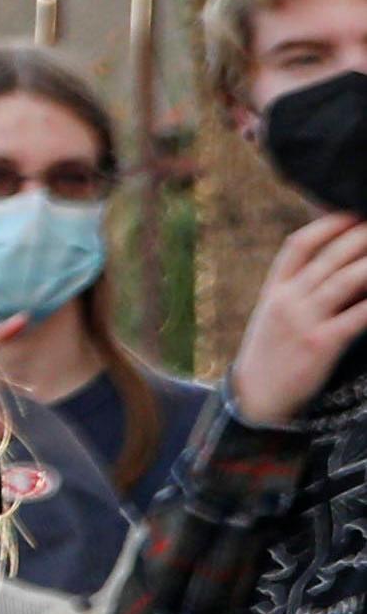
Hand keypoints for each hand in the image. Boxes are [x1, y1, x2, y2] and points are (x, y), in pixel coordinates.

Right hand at [238, 213, 366, 425]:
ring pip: (345, 281)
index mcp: (274, 291)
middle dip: (360, 237)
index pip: (299, 246)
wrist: (256, 399)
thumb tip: (333, 268)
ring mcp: (303, 321)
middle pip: (329, 258)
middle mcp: (287, 301)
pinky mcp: (320, 344)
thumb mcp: (272, 318)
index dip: (328, 226)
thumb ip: (296, 291)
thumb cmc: (271, 356)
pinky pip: (356, 317)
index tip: (352, 214)